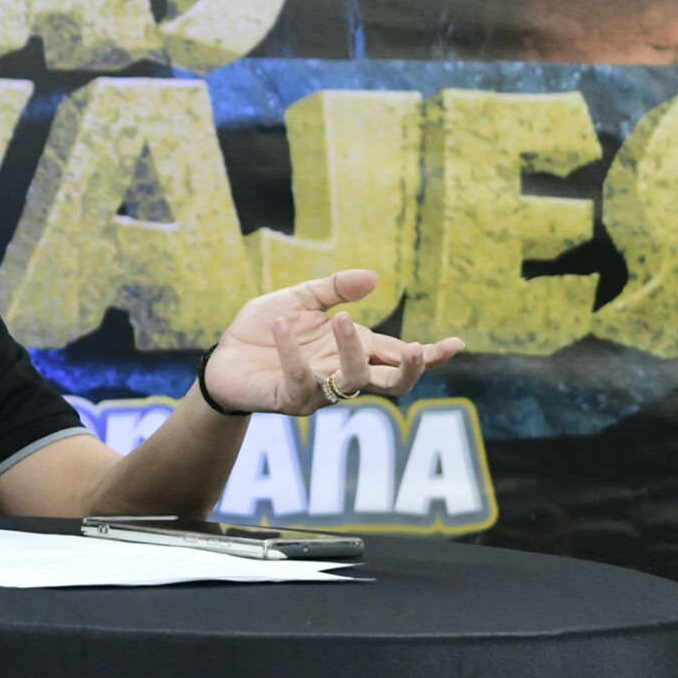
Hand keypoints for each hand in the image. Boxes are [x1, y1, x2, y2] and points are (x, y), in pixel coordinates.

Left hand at [201, 269, 462, 416]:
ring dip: (353, 350)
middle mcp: (342, 373)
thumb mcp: (300, 300)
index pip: (398, 354)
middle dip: (410, 370)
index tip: (456, 344)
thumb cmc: (264, 332)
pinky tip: (281, 326)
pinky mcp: (290, 399)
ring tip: (342, 319)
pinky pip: (300, 379)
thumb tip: (374, 278)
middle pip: (392, 383)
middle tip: (417, 350)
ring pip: (353, 382)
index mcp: (352, 349)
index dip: (429, 353)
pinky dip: (293, 352)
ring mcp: (319, 391)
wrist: (222, 359)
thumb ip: (335, 289)